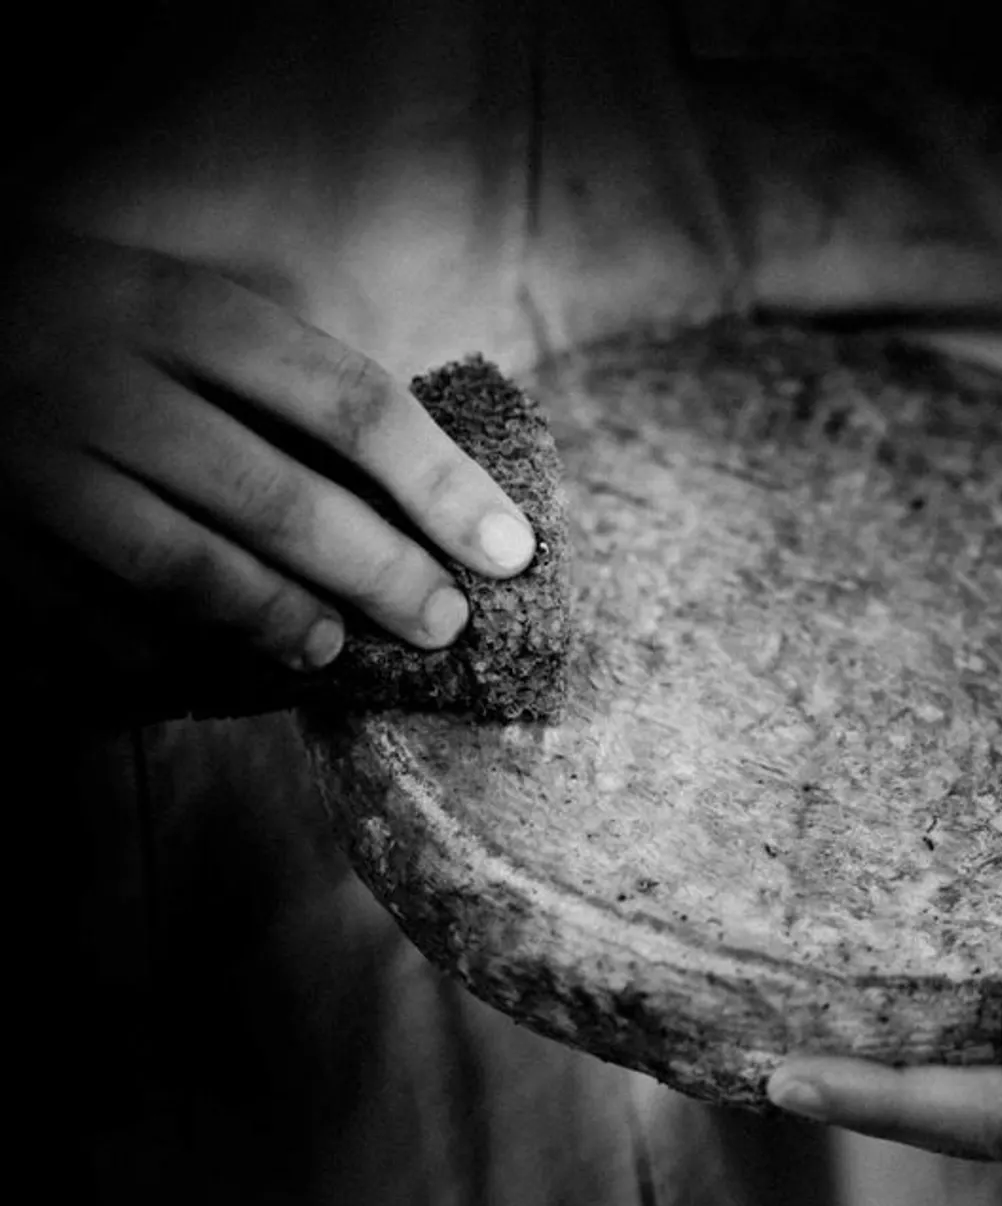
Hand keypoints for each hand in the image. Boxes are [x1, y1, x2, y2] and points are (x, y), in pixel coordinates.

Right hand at [0, 225, 535, 685]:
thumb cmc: (88, 321)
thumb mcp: (179, 304)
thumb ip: (282, 376)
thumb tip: (433, 485)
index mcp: (179, 311)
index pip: (349, 404)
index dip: (443, 485)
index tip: (510, 550)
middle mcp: (107, 383)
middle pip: (282, 499)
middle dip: (384, 574)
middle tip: (445, 622)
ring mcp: (36, 465)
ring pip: (189, 572)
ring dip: (283, 622)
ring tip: (333, 647)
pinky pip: (95, 616)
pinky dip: (167, 651)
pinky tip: (217, 662)